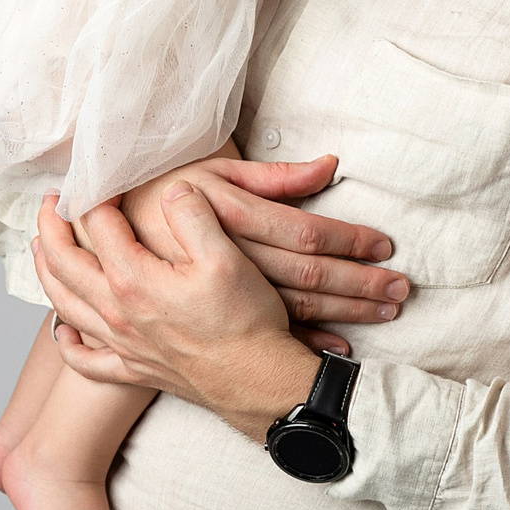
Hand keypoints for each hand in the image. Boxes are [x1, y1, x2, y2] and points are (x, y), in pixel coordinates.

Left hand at [34, 191, 321, 441]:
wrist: (257, 381)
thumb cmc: (244, 320)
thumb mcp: (224, 256)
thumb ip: (192, 215)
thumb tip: (171, 189)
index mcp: (133, 279)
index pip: (97, 225)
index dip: (96, 194)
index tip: (103, 176)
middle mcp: (117, 312)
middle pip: (64, 263)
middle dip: (51, 226)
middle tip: (52, 200)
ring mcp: (122, 343)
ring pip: (65, 306)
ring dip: (47, 273)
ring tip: (40, 249)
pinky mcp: (134, 368)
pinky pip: (86, 361)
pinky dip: (67, 345)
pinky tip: (64, 333)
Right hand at [120, 153, 408, 325]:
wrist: (107, 230)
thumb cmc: (168, 191)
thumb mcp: (217, 173)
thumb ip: (275, 174)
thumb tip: (331, 164)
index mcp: (230, 217)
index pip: (304, 232)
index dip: (348, 239)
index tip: (385, 247)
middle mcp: (226, 257)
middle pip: (306, 275)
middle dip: (359, 283)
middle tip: (402, 289)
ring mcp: (218, 292)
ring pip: (293, 305)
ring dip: (343, 311)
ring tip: (386, 312)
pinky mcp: (211, 313)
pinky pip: (265, 331)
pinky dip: (305, 338)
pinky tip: (337, 345)